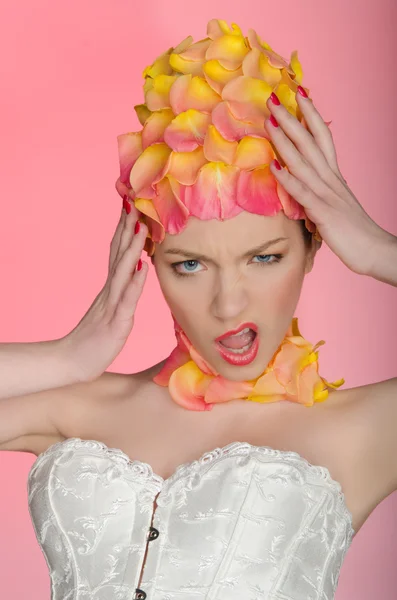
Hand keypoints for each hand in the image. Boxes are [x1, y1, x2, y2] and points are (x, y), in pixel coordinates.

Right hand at [60, 197, 147, 381]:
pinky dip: (135, 282)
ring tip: (141, 225)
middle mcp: (110, 291)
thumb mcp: (111, 311)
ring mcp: (111, 305)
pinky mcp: (116, 322)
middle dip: (127, 227)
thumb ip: (122, 291)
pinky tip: (142, 267)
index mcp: (110, 288)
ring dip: (132, 247)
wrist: (72, 362)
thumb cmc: (94, 339)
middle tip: (135, 201)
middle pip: (118, 253)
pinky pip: (127, 299)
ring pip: (123, 271)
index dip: (125, 228)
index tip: (132, 205)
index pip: (118, 252)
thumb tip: (136, 270)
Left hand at [264, 88, 388, 276]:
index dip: (311, 115)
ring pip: (304, 161)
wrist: (374, 251)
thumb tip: (301, 189)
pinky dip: (287, 178)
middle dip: (292, 118)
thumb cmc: (354, 232)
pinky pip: (303, 193)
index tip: (299, 93)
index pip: (323, 138)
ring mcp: (328, 195)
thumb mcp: (335, 206)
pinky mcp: (324, 213)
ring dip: (285, 140)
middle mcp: (332, 180)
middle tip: (274, 97)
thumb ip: (319, 194)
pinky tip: (273, 166)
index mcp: (335, 176)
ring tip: (269, 120)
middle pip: (310, 141)